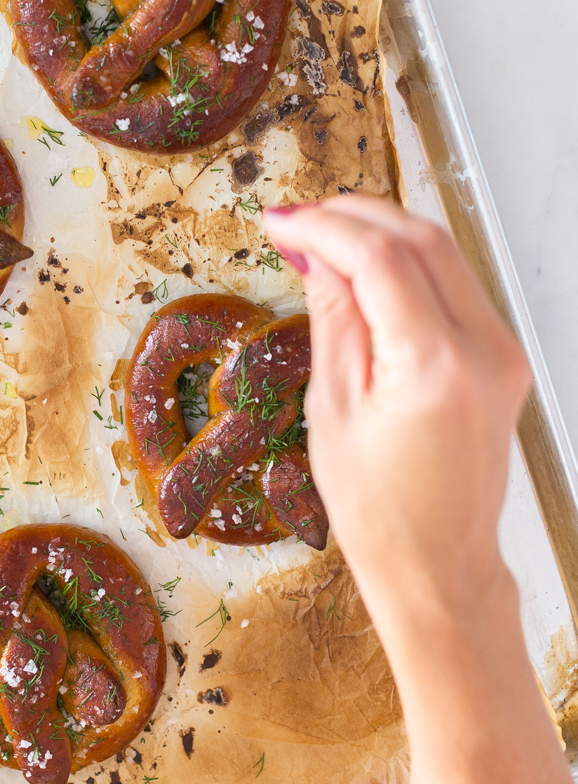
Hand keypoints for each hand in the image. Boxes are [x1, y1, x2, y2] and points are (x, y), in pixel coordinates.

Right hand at [266, 196, 577, 783]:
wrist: (439, 566)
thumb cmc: (379, 510)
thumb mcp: (333, 410)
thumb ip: (333, 320)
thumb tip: (319, 256)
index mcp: (435, 366)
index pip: (381, 258)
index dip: (324, 227)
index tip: (280, 222)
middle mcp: (482, 349)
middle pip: (421, 239)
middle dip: (354, 217)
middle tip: (296, 222)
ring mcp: (501, 351)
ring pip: (443, 254)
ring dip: (381, 234)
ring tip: (321, 240)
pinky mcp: (502, 358)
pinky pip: (454, 286)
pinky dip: (407, 266)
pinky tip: (363, 273)